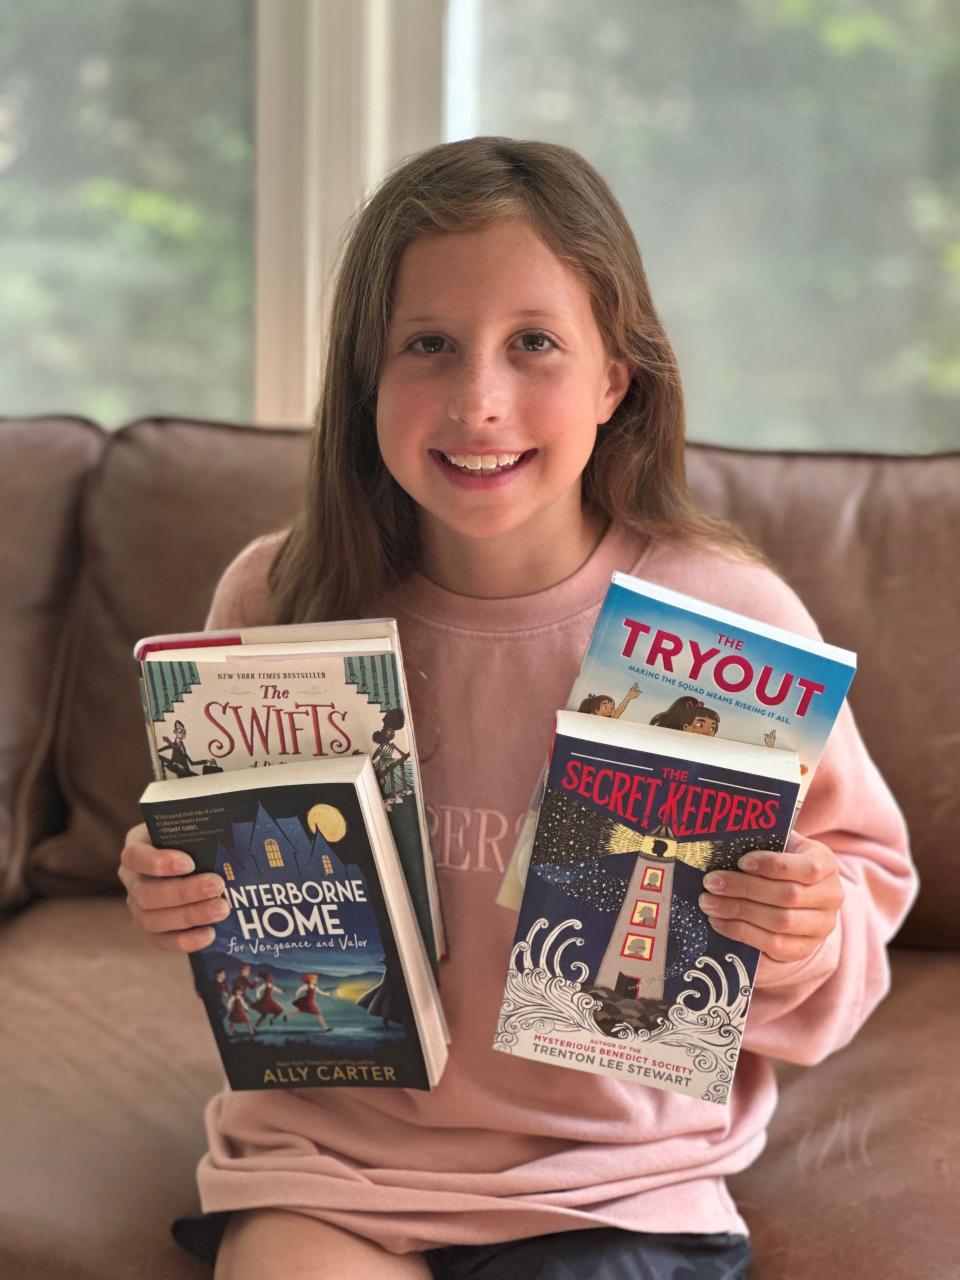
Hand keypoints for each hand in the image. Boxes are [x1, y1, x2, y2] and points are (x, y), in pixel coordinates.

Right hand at [117, 821, 227, 952]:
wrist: (198, 855)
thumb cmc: (198, 834)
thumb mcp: (196, 824)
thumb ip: (204, 825)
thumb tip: (234, 824)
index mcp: (137, 846)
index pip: (134, 856)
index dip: (158, 863)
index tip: (189, 862)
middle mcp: (132, 877)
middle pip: (145, 893)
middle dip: (183, 892)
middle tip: (217, 886)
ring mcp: (138, 905)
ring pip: (151, 920)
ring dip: (189, 916)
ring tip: (222, 909)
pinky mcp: (152, 927)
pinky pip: (161, 940)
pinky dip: (185, 941)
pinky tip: (210, 935)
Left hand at [698, 833, 843, 963]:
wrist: (801, 898)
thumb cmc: (782, 863)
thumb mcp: (780, 846)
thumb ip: (762, 841)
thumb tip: (725, 839)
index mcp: (826, 864)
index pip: (807, 868)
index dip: (773, 865)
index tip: (741, 862)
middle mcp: (830, 897)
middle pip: (788, 896)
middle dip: (744, 888)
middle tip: (711, 883)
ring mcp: (821, 927)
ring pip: (780, 922)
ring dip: (739, 912)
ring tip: (709, 903)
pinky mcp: (804, 948)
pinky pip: (774, 945)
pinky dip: (742, 933)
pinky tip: (719, 922)